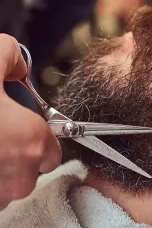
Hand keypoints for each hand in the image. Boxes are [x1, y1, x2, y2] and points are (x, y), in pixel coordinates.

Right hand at [0, 34, 61, 209]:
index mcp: (33, 143)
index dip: (40, 142)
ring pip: (8, 185)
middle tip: (0, 138)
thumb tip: (17, 64)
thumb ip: (10, 58)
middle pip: (30, 171)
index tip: (28, 135)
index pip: (53, 154)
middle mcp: (20, 177)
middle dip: (18, 156)